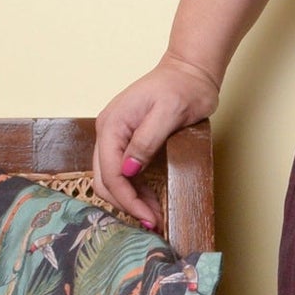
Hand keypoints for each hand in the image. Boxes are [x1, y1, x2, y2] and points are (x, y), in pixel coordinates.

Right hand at [92, 54, 219, 229]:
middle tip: (152, 223)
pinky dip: (136, 190)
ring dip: (130, 200)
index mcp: (112, 125)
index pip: (110, 172)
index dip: (127, 199)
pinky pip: (124, 172)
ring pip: (113, 179)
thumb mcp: (168, 113)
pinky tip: (151, 202)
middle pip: (105, 179)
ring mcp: (116, 136)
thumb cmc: (183, 87)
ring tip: (154, 217)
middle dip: (126, 204)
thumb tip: (127, 170)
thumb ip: (146, 141)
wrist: (190, 71)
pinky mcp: (128, 141)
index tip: (148, 218)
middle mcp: (108, 131)